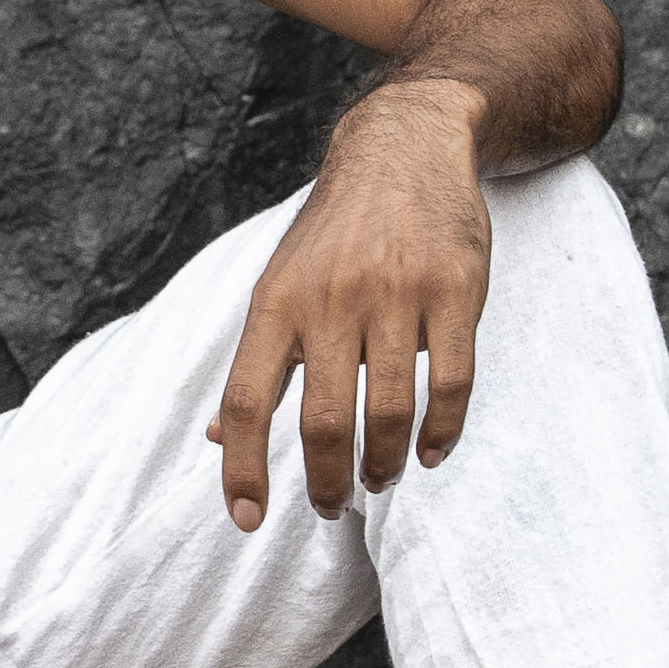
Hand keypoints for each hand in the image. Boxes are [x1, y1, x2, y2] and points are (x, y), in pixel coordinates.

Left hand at [207, 80, 491, 525]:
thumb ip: (255, 361)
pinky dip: (440, 433)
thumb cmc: (335, 233)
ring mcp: (396, 294)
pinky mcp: (454, 291)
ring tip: (379, 479)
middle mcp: (331, 299)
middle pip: (323, 421)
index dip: (241, 468)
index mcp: (277, 301)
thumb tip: (214, 438)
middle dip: (326, 482)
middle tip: (331, 506)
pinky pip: (451, 382)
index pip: (246, 401)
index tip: (247, 520)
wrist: (405, 146)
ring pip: (389, 412)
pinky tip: (429, 454)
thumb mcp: (279, 283)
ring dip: (383, 465)